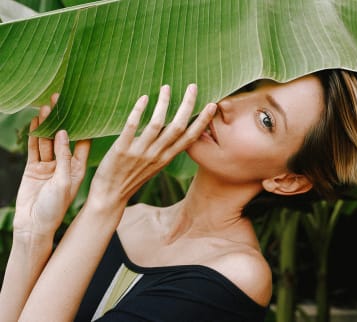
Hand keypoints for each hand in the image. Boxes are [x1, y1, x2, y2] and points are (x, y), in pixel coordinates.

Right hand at [14, 94, 90, 238]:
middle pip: (64, 138)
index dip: (83, 126)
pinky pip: (34, 148)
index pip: (83, 143)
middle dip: (63, 120)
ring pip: (48, 140)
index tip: (83, 109)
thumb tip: (64, 133)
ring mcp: (49, 166)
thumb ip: (64, 157)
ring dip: (47, 124)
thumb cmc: (55, 208)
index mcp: (78, 168)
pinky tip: (35, 121)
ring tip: (46, 106)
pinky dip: (34, 135)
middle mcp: (65, 165)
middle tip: (61, 101)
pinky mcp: (34, 168)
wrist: (33, 225)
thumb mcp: (64, 181)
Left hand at [88, 84, 215, 205]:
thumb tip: (170, 128)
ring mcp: (140, 153)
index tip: (212, 105)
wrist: (110, 196)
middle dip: (187, 105)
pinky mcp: (121, 151)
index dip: (202, 121)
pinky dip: (139, 111)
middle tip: (192, 86)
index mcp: (166, 158)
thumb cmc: (131, 178)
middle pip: (177, 127)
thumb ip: (163, 148)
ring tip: (166, 87)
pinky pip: (132, 127)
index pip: (190, 137)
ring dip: (163, 104)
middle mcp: (156, 155)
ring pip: (157, 125)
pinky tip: (144, 98)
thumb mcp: (153, 165)